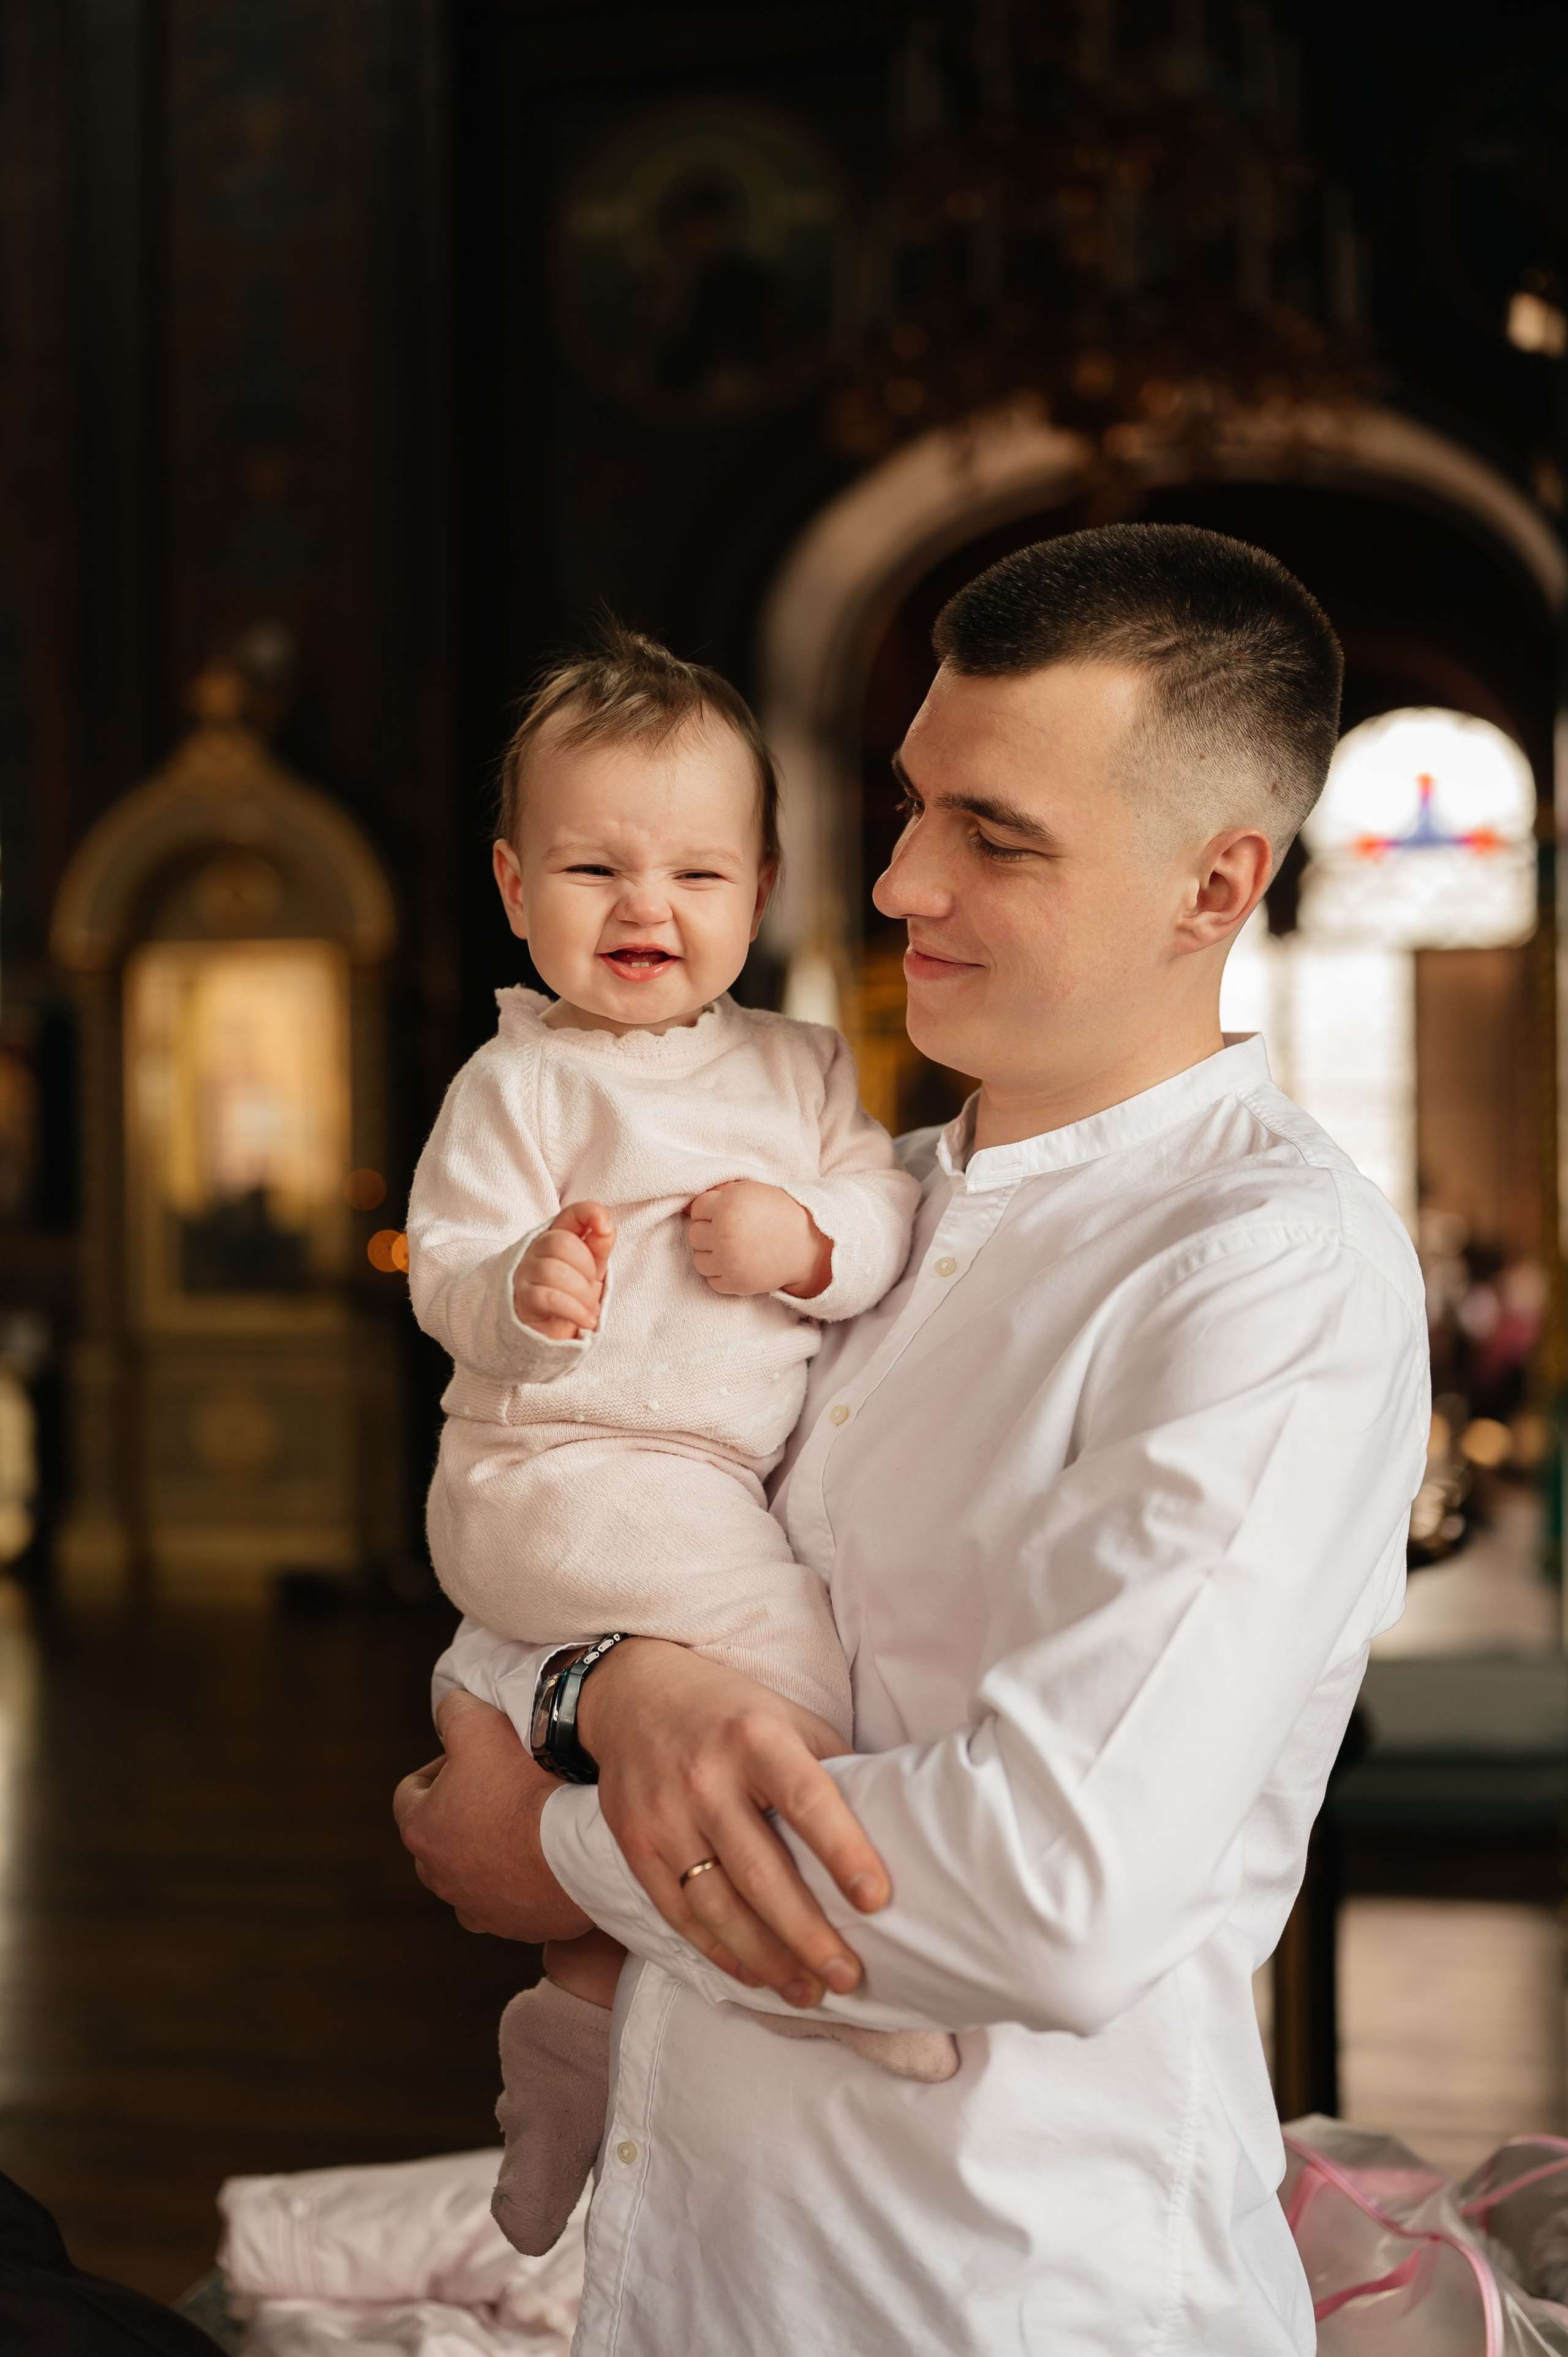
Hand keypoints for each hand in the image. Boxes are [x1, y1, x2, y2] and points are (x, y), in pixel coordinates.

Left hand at [393, 1692, 592, 1941]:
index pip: (411, 1791)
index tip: (473, 1755)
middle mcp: (438, 1876)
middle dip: (463, 1810)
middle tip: (502, 1785)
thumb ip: (454, 1710)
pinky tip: (544, 1858)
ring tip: (526, 1823)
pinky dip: (518, 1882)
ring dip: (487, 1850)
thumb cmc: (523, 1787)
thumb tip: (450, 1711)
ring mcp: (476, 1906)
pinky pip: (507, 1902)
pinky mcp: (514, 1925)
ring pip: (469, 1873)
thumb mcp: (478, 1723)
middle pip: (439, 1835)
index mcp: (420, 1830)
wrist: (577, 1850)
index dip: (441, 1764)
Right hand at [512, 1201, 614, 1338]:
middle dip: (586, 1268)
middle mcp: (536, 1249)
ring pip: (555, 1271)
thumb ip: (599, 1245)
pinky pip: (550, 1298)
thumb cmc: (572, 1293)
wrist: (551, 1330)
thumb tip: (605, 1226)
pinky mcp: (524, 1299)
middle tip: (591, 1287)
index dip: (589, 1212)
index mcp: (556, 1235)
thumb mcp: (592, 1268)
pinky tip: (586, 1320)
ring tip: (589, 1309)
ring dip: (582, 1294)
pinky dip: (575, 1311)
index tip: (604, 1226)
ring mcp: (526, 1273)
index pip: (570, 1213)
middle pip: (561, 1243)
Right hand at [577, 1639, 889, 2006]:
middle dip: (808, 1934)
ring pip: (719, 1905)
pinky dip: (719, 1951)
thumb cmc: (732, 1713)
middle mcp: (705, 1776)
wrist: (634, 1694)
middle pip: (761, 1871)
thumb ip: (831, 1767)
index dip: (843, 1851)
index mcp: (755, 1736)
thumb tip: (893, 1824)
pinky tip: (755, 1974)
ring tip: (808, 1991)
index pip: (807, 1800)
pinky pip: (679, 1913)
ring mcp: (665, 1815)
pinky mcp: (635, 1844)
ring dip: (767, 1958)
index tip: (876, 1900)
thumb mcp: (788, 1718)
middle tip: (849, 1976)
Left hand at [687, 1181, 831, 1299]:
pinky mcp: (736, 1284)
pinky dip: (723, 1275)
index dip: (712, 1211)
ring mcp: (730, 1261)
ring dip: (713, 1255)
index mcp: (729, 1206)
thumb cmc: (777, 1212)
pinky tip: (741, 1264)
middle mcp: (725, 1233)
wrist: (808, 1244)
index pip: (697, 1209)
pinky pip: (712, 1281)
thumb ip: (718, 1192)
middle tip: (734, 1232)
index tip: (730, 1214)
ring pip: (699, 1261)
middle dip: (710, 1232)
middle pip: (694, 1235)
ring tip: (736, 1249)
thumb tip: (685, 1208)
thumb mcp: (750, 1191)